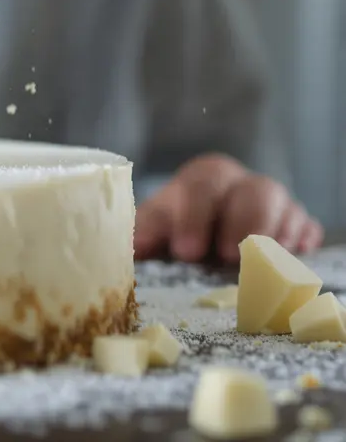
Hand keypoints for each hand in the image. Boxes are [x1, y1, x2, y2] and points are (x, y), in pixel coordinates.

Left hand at [134, 154, 321, 262]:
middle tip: (226, 258)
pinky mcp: (297, 223)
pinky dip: (301, 242)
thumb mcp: (156, 226)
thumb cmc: (176, 228)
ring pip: (285, 205)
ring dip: (273, 236)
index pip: (202, 184)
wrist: (206, 232)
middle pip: (255, 190)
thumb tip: (133, 246)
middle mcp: (242, 183)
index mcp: (204, 177)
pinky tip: (290, 259)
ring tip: (258, 264)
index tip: (185, 252)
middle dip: (243, 224)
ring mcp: (275, 202)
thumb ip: (144, 233)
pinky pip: (307, 226)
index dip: (195, 217)